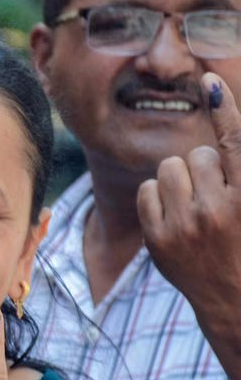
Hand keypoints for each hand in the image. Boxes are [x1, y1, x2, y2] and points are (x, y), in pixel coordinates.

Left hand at [139, 72, 240, 335]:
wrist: (234, 299)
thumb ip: (237, 164)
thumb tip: (224, 116)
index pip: (236, 143)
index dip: (225, 108)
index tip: (209, 80)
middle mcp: (219, 210)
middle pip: (199, 155)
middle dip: (208, 167)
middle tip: (219, 195)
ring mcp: (185, 226)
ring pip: (170, 168)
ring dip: (183, 178)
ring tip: (198, 203)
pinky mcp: (158, 239)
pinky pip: (148, 190)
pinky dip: (161, 196)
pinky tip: (177, 216)